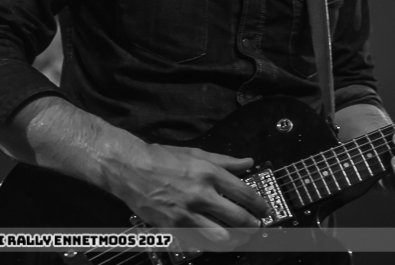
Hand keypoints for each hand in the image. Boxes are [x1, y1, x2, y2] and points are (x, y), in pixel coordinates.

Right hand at [101, 139, 270, 249]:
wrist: (130, 168)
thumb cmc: (161, 159)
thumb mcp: (197, 153)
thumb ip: (225, 161)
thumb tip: (247, 162)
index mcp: (209, 174)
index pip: (245, 193)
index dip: (260, 204)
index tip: (264, 209)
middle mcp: (201, 195)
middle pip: (238, 218)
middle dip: (253, 225)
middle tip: (257, 226)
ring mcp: (186, 213)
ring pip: (221, 236)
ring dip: (235, 239)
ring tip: (241, 237)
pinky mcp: (173, 227)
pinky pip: (198, 241)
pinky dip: (210, 242)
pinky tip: (216, 240)